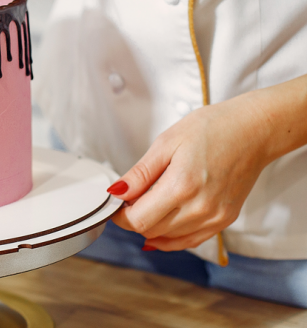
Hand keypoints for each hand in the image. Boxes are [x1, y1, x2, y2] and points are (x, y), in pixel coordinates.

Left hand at [109, 92, 273, 250]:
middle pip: (151, 231)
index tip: (115, 204)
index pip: (139, 220)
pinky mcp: (224, 220)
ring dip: (152, 226)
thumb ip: (140, 174)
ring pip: (169, 238)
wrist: (254, 131)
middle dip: (133, 219)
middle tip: (129, 200)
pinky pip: (190, 240)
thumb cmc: (212, 129)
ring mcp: (215, 218)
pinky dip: (171, 236)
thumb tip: (117, 192)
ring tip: (148, 203)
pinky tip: (163, 222)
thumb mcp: (166, 143)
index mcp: (182, 186)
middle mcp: (200, 208)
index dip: (120, 215)